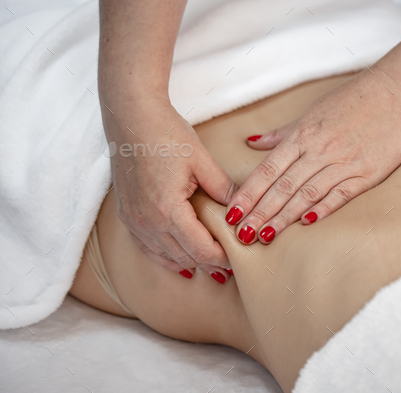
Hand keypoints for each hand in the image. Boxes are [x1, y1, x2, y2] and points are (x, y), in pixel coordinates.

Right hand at [102, 97, 236, 279]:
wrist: (130, 117)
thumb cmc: (166, 134)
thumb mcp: (202, 162)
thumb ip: (224, 190)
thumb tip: (243, 210)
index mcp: (168, 211)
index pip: (201, 250)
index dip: (223, 258)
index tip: (239, 259)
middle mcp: (146, 222)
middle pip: (185, 258)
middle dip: (210, 264)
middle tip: (231, 267)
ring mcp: (133, 221)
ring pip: (166, 257)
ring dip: (189, 264)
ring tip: (212, 269)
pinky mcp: (126, 215)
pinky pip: (148, 248)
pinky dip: (166, 257)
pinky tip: (180, 262)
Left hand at [224, 70, 400, 244]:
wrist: (396, 96)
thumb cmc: (351, 102)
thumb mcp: (311, 113)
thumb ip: (281, 134)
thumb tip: (252, 142)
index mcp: (302, 135)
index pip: (267, 170)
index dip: (248, 193)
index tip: (231, 213)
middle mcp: (319, 150)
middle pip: (282, 186)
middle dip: (259, 212)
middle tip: (242, 235)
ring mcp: (343, 162)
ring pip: (306, 194)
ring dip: (284, 216)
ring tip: (265, 236)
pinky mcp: (366, 173)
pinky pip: (340, 194)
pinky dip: (323, 208)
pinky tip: (306, 223)